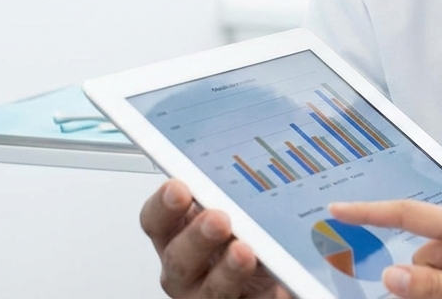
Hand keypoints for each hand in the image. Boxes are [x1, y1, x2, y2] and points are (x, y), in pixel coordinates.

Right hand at [139, 179, 291, 298]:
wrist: (284, 271)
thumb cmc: (253, 231)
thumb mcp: (241, 203)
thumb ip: (234, 187)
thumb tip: (242, 155)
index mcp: (181, 232)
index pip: (157, 220)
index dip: (163, 206)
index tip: (178, 188)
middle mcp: (189, 267)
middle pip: (177, 258)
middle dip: (196, 238)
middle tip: (218, 219)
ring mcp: (210, 293)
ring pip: (210, 290)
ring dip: (226, 271)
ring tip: (245, 251)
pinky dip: (262, 294)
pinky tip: (275, 282)